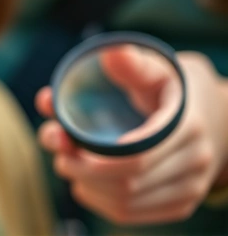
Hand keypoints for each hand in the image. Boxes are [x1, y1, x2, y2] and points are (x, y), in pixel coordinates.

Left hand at [38, 48, 227, 224]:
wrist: (220, 121)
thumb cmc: (180, 89)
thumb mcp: (162, 68)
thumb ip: (134, 65)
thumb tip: (110, 53)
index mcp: (186, 126)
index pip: (137, 156)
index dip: (95, 157)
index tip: (64, 141)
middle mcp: (194, 162)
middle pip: (126, 183)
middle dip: (81, 169)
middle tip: (57, 148)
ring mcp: (190, 188)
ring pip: (125, 202)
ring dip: (85, 185)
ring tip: (67, 161)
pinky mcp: (179, 204)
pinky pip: (131, 214)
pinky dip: (98, 201)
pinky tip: (84, 181)